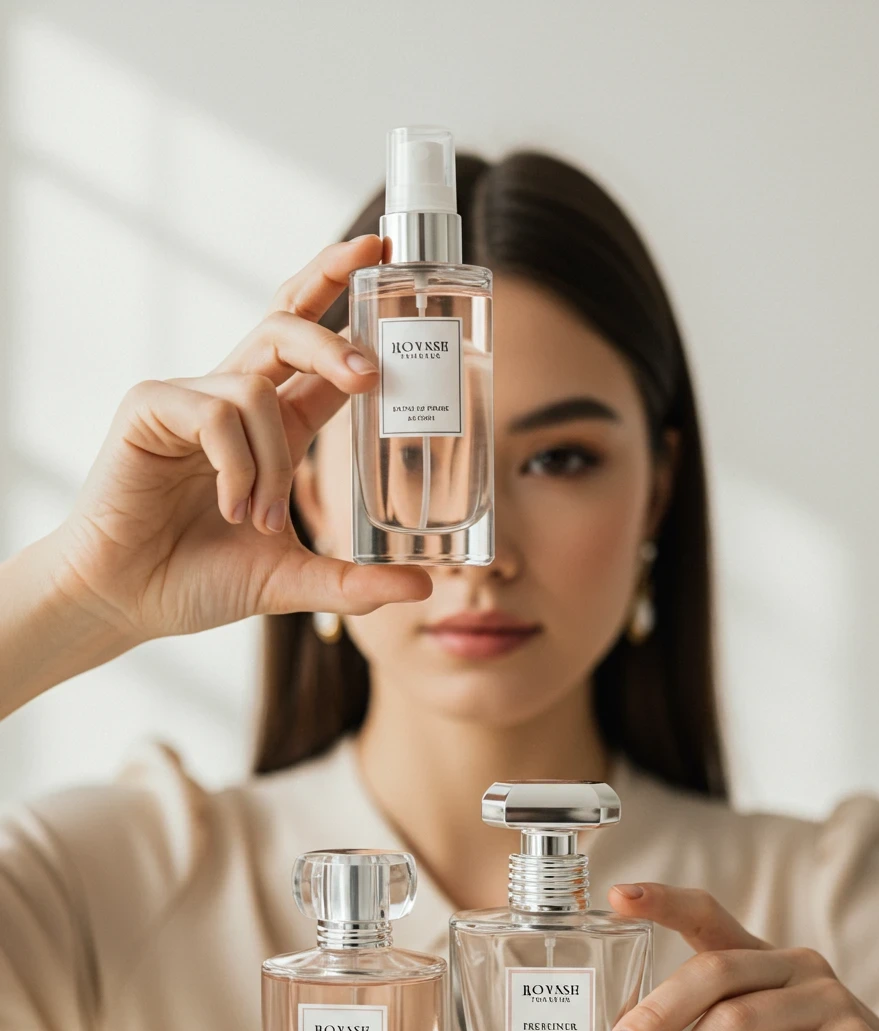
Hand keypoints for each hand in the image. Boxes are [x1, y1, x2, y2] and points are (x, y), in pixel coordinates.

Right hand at [52, 235, 429, 645]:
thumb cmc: (198, 580)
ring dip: (271, 462)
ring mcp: (190, 399)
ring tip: (259, 518)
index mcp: (273, 425)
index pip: (318, 349)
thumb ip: (355, 583)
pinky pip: (214, 412)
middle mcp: (235, 401)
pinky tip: (227, 506)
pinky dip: (233, 465)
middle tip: (369, 371)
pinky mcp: (150, 408)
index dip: (346, 294)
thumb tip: (424, 588)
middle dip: (332, 335)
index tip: (380, 253)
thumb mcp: (292, 580)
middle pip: (288, 326)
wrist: (126, 601)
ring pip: (257, 389)